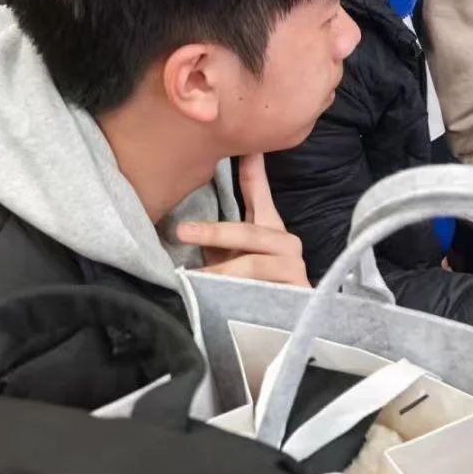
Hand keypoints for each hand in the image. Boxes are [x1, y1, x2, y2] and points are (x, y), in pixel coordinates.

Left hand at [176, 154, 309, 286]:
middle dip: (214, 231)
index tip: (244, 143)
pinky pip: (259, 290)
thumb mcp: (230, 260)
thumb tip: (177, 223)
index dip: (252, 168)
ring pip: (252, 263)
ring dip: (220, 271)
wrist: (280, 330)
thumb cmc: (250, 289)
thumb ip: (215, 242)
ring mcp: (293, 267)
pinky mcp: (296, 292)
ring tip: (194, 278)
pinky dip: (235, 292)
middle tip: (182, 232)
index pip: (258, 192)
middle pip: (249, 231)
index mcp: (269, 229)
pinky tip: (217, 295)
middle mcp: (285, 242)